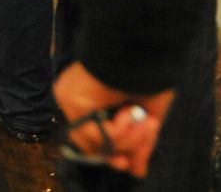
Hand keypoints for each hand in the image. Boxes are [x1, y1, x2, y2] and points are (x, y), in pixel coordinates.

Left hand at [53, 62, 172, 178]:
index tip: (129, 166)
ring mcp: (71, 100)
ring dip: (127, 139)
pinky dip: (118, 132)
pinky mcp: (70, 98)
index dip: (114, 156)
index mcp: (95, 103)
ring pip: (96, 146)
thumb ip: (139, 144)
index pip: (98, 142)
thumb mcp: (148, 118)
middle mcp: (78, 102)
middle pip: (96, 147)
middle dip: (127, 146)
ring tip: (143, 118)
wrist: (143, 48)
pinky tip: (130, 113)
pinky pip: (94, 136)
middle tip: (150, 130)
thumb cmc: (148, 75)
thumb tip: (137, 172)